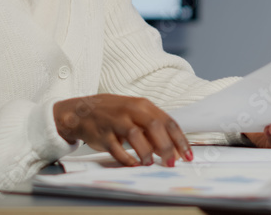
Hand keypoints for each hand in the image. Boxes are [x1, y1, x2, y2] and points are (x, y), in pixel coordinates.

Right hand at [53, 94, 191, 166]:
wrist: (82, 111)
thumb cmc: (115, 114)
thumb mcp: (136, 115)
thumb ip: (154, 130)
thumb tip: (173, 149)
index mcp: (144, 105)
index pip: (168, 122)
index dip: (180, 140)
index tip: (187, 156)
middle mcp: (131, 111)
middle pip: (154, 126)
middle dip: (166, 147)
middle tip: (171, 163)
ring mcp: (116, 121)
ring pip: (135, 135)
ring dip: (146, 152)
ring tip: (150, 164)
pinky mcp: (102, 134)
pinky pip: (115, 147)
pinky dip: (125, 157)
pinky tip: (133, 164)